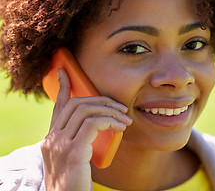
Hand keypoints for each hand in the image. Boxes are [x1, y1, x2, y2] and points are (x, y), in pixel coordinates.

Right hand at [41, 68, 131, 190]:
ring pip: (85, 111)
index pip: (57, 107)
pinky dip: (110, 121)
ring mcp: (59, 145)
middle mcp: (51, 139)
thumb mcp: (75, 159)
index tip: (65, 71)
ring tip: (126, 119)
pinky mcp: (72, 153)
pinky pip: (93, 124)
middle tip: (121, 108)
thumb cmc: (76, 184)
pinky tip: (121, 128)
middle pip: (75, 104)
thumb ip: (79, 142)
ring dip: (110, 111)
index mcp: (51, 139)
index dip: (62, 87)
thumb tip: (98, 128)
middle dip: (101, 100)